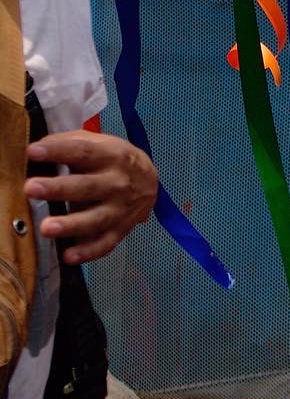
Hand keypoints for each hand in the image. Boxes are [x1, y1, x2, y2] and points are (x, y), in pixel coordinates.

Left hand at [25, 131, 156, 264]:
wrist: (150, 180)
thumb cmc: (114, 159)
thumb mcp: (100, 142)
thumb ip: (71, 143)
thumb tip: (39, 149)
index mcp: (112, 155)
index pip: (84, 151)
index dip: (59, 151)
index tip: (33, 152)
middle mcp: (118, 182)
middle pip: (87, 186)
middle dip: (59, 189)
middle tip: (31, 188)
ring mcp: (121, 208)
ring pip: (96, 219)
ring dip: (72, 225)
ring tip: (47, 228)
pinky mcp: (121, 229)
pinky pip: (105, 243)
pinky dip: (89, 252)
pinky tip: (69, 256)